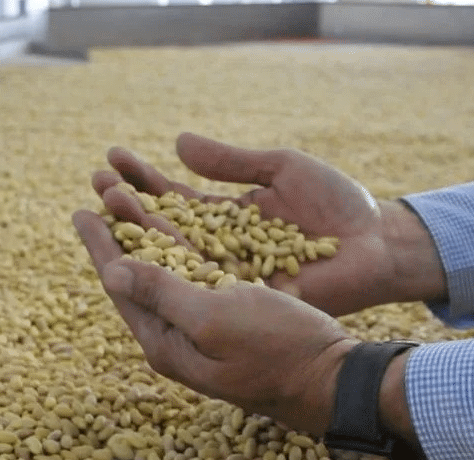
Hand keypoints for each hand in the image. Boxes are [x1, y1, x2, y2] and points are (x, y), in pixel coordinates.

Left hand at [73, 210, 358, 434]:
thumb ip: (162, 294)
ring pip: (165, 273)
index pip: (121, 286)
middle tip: (100, 193)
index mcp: (165, 342)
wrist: (334, 377)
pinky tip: (178, 231)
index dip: (101, 245)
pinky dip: (181, 247)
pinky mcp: (233, 319)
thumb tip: (110, 272)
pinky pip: (195, 276)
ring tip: (130, 199)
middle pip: (137, 277)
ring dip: (146, 234)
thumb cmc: (279, 349)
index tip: (81, 209)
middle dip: (117, 233)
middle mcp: (179, 338)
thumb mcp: (214, 318)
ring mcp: (206, 330)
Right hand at [92, 133, 446, 316]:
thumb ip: (231, 162)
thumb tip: (177, 144)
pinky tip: (139, 250)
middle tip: (96, 183)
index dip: (142, 180)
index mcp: (227, 218)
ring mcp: (228, 277)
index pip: (173, 199)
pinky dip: (167, 269)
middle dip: (127, 205)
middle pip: (162, 228)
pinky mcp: (241, 300)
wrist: (377, 244)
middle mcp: (219, 250)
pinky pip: (197, 286)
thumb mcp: (281, 169)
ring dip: (137, 231)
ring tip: (107, 203)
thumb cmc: (337, 205)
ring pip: (171, 257)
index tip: (111, 158)